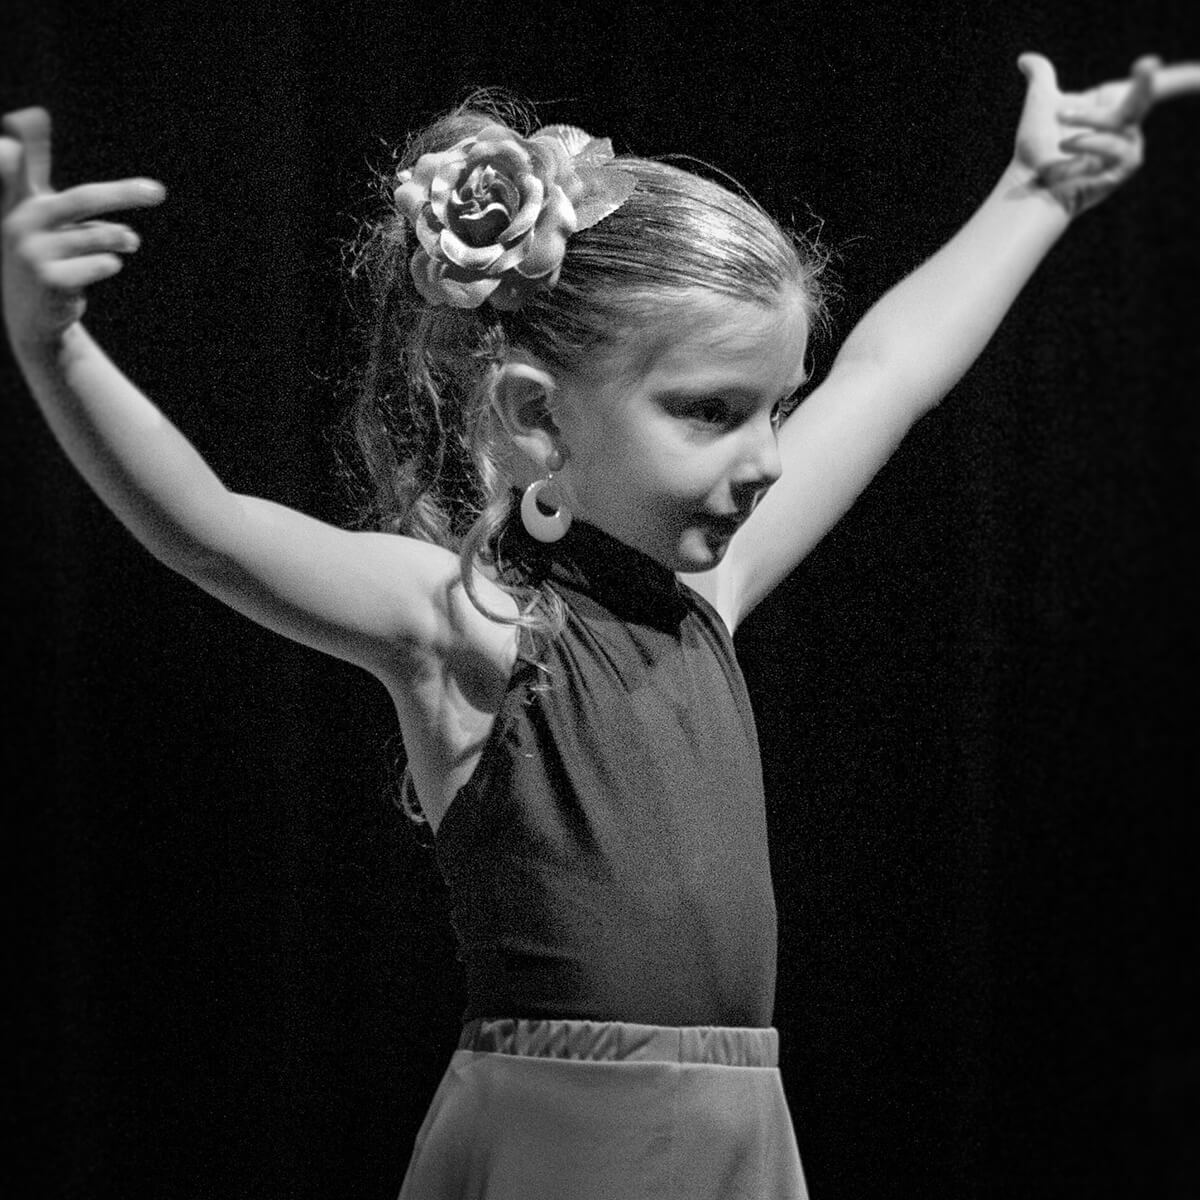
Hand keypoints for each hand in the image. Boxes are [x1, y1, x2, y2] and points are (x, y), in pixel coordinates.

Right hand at [0, 108, 164, 354]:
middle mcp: (20, 222)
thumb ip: (80, 209)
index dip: (27, 144)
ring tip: (128, 242)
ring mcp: (31, 252)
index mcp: (20, 202)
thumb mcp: (55, 226)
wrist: (33, 315)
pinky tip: (101, 268)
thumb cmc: (49, 258)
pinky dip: (109, 264)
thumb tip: (120, 225)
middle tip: (158, 192)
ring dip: (119, 239)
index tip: (34, 117)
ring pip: (99, 236)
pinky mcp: (49, 280)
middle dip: (123, 194)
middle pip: (83, 199)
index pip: (18, 168)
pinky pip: (101, 265)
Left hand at [1012, 53, 1199, 216]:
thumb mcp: (1041, 103)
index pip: (1160, 83)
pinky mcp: (1125, 167)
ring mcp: (1128, 145)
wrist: (1028, 183)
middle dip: (1148, 80)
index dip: (1185, 78)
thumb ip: (1042, 76)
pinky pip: (1116, 147)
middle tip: (1146, 63)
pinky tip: (1068, 149)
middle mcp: (1128, 122)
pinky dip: (1090, 143)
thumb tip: (1025, 59)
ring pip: (1120, 120)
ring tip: (1061, 137)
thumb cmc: (1036, 148)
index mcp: (1116, 101)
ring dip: (1087, 122)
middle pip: (1147, 94)